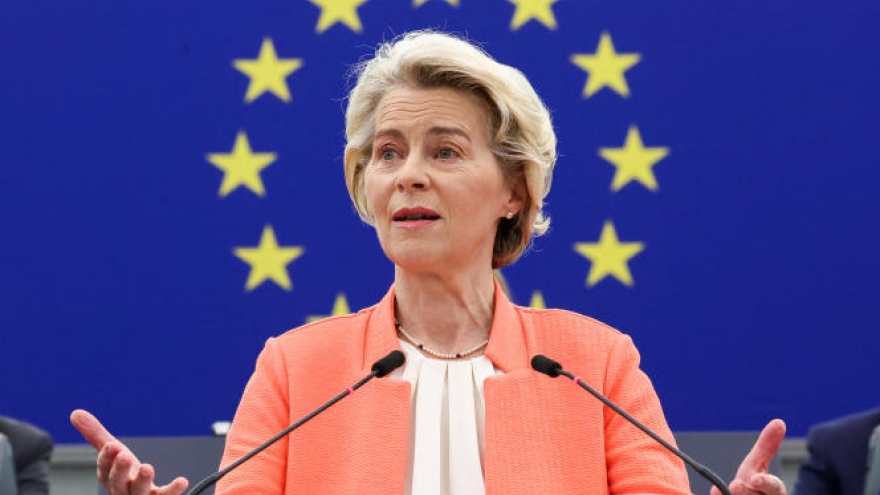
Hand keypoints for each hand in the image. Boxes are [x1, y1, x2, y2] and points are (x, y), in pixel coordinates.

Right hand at [70, 409, 188, 494]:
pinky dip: (172, 490)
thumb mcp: (112, 452)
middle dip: (120, 470)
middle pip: (118, 483)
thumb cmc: (125, 473)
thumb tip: (75, 413)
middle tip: (125, 455)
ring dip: (143, 481)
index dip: (107, 458)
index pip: (104, 469)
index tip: (112, 445)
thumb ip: (96, 435)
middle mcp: (122, 489)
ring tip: (148, 468)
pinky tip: (181, 481)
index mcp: (109, 476)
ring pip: (139, 492)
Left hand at [710, 419, 786, 494]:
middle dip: (745, 492)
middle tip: (734, 485)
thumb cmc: (751, 488)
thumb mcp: (756, 466)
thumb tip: (779, 422)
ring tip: (721, 489)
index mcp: (772, 493)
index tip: (754, 478)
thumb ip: (766, 447)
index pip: (775, 489)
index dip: (767, 483)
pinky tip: (715, 493)